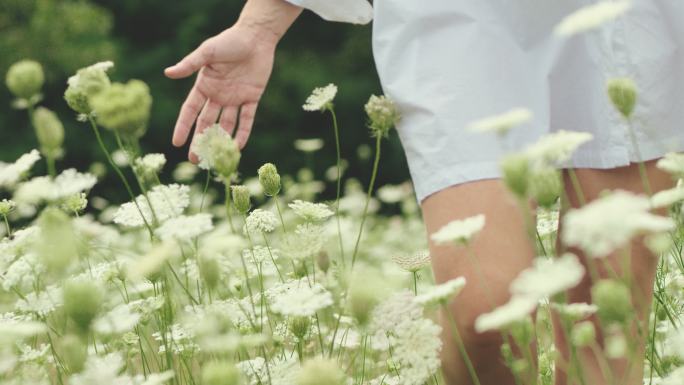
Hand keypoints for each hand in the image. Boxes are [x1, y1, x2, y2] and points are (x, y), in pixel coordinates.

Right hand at [165, 25, 275, 159]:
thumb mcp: (207, 52)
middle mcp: (218, 95)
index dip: (183, 126)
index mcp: (204, 85)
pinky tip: (238, 147)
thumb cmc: (229, 41)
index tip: (176, 143)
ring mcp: (235, 98)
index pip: (190, 111)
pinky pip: (247, 119)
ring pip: (226, 124)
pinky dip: (243, 132)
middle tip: (195, 160)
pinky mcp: (252, 97)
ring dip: (221, 141)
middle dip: (201, 141)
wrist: (256, 37)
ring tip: (216, 159)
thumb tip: (167, 73)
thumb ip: (189, 64)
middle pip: (207, 123)